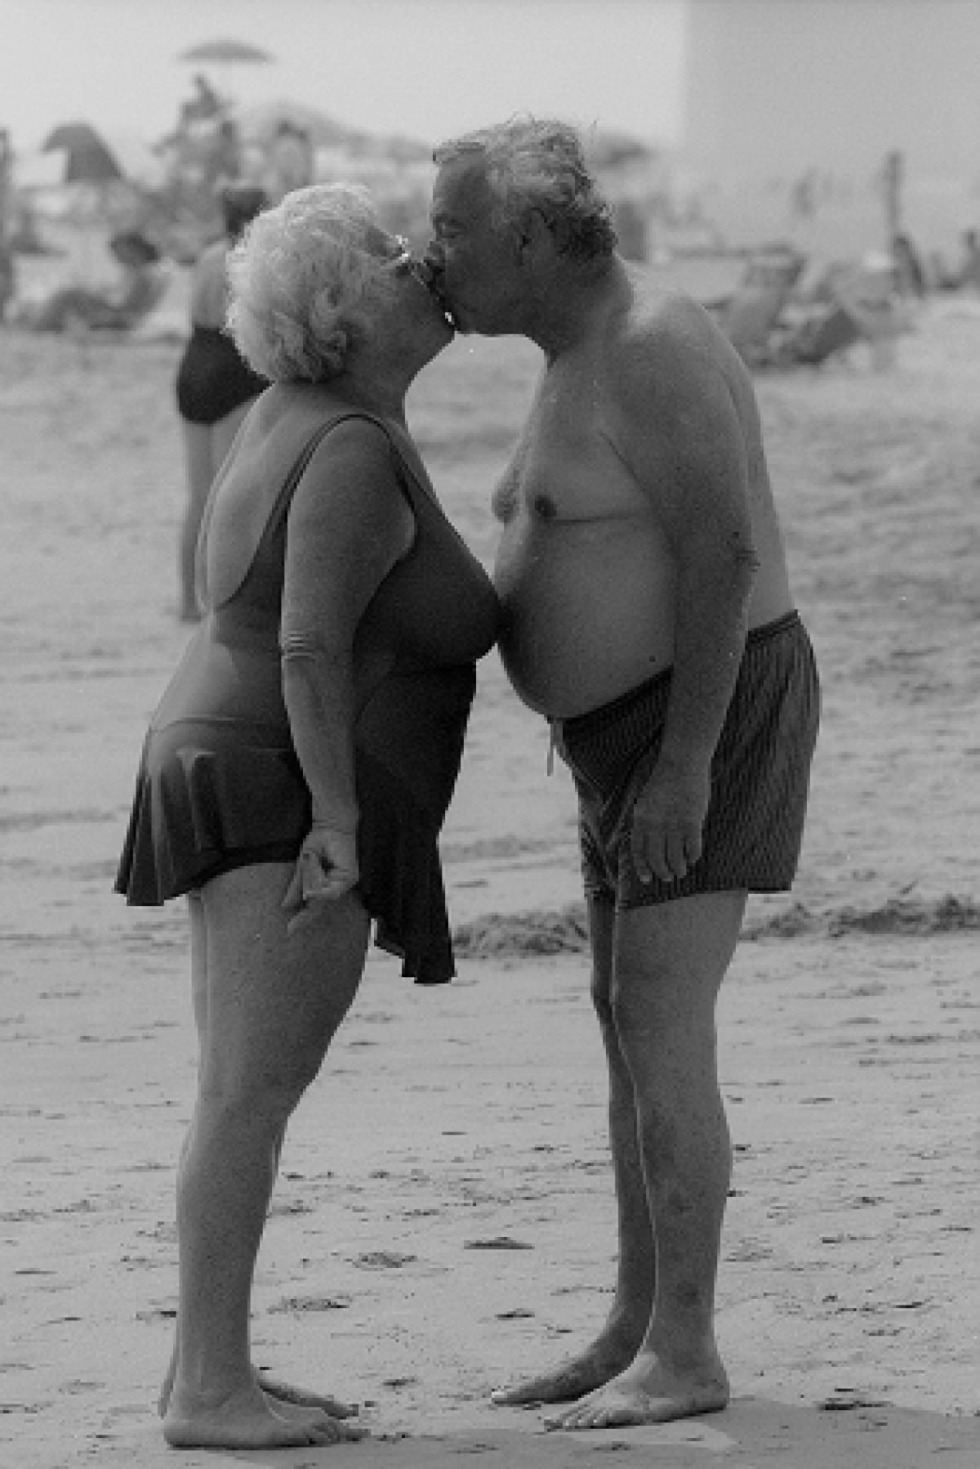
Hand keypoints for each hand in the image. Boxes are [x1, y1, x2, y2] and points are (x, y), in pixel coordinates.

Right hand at [282, 825, 358, 933]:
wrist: (330, 825)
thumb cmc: (320, 842)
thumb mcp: (302, 867)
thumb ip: (296, 888)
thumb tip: (285, 905)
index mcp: (327, 886)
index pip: (315, 907)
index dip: (303, 919)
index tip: (289, 930)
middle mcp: (338, 887)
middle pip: (319, 905)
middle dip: (306, 913)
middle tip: (291, 927)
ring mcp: (345, 883)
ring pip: (323, 896)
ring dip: (312, 881)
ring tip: (309, 862)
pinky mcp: (350, 876)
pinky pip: (330, 887)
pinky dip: (319, 880)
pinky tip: (315, 868)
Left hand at [629, 760, 710, 884]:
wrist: (682, 763)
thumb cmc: (664, 781)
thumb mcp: (646, 801)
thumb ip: (646, 822)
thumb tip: (650, 845)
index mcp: (641, 818)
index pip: (638, 851)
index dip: (643, 867)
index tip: (647, 879)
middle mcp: (655, 824)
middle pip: (657, 859)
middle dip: (663, 872)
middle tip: (669, 877)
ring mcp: (673, 824)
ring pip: (675, 858)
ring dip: (679, 868)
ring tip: (682, 871)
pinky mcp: (692, 822)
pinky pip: (693, 848)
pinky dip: (693, 857)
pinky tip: (693, 858)